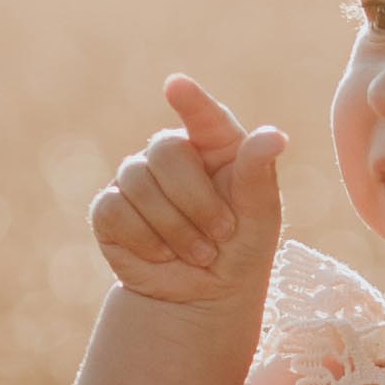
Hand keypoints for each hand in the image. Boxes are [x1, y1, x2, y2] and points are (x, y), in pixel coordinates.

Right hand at [97, 74, 288, 306]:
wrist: (204, 298)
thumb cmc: (240, 248)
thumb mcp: (259, 214)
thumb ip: (260, 172)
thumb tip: (275, 135)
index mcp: (214, 144)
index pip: (203, 116)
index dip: (191, 101)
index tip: (177, 86)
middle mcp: (170, 154)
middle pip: (165, 152)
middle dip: (196, 201)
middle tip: (222, 235)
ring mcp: (134, 179)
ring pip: (137, 183)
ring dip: (175, 228)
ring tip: (200, 254)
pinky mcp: (109, 209)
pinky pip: (115, 211)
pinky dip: (145, 240)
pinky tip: (163, 255)